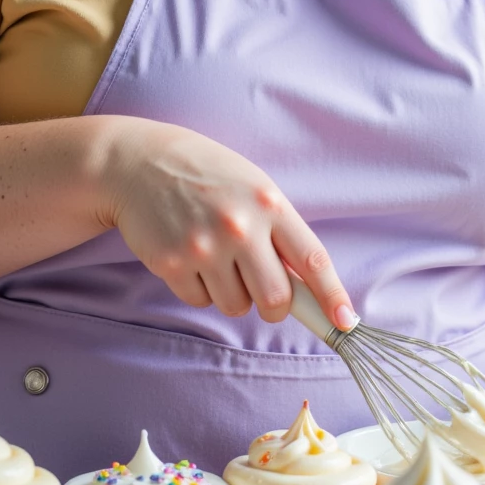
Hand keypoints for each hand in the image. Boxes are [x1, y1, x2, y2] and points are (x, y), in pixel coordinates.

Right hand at [102, 116, 355, 329]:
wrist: (138, 162)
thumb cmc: (206, 175)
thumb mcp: (253, 187)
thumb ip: (280, 231)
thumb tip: (307, 287)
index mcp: (269, 203)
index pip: (312, 259)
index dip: (332, 296)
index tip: (346, 322)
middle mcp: (240, 226)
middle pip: (275, 298)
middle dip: (274, 306)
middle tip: (263, 293)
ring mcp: (204, 246)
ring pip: (236, 306)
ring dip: (232, 294)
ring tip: (216, 257)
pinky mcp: (172, 264)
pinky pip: (200, 301)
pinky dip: (200, 289)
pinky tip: (190, 256)